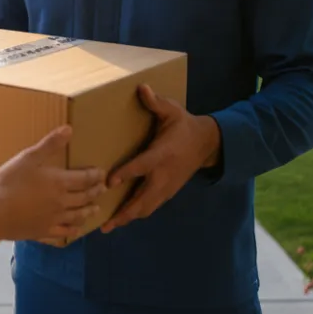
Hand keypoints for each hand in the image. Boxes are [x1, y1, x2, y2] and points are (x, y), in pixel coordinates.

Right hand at [0, 126, 106, 241]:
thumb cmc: (10, 182)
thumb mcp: (28, 158)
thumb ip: (49, 144)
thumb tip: (69, 129)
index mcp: (59, 182)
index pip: (85, 179)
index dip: (96, 176)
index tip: (102, 174)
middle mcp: (62, 202)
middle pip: (84, 197)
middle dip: (96, 192)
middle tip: (104, 189)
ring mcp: (54, 219)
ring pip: (77, 216)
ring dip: (89, 211)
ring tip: (96, 209)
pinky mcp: (44, 232)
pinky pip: (64, 233)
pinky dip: (73, 231)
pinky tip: (76, 231)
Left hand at [101, 84, 220, 233]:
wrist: (207, 143)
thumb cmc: (184, 125)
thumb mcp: (172, 111)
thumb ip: (156, 102)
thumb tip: (142, 87)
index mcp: (162, 154)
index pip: (142, 166)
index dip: (126, 174)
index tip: (109, 182)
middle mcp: (163, 175)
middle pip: (143, 199)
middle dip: (125, 212)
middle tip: (105, 224)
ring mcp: (167, 187)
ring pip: (147, 208)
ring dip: (129, 217)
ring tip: (109, 226)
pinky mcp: (168, 192)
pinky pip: (151, 207)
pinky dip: (137, 214)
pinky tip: (123, 218)